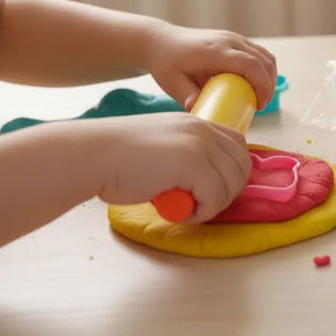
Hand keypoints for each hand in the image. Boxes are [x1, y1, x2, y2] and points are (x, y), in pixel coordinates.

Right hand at [91, 113, 251, 222]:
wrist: (94, 154)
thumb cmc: (119, 156)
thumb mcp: (163, 146)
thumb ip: (186, 155)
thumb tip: (202, 180)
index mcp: (197, 123)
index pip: (237, 145)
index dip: (232, 170)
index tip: (215, 189)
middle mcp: (203, 130)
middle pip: (241, 165)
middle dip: (229, 191)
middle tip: (203, 205)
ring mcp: (200, 145)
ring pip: (232, 183)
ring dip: (215, 204)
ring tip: (188, 209)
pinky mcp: (193, 164)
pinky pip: (215, 197)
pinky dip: (201, 212)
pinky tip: (179, 213)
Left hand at [145, 24, 276, 109]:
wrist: (161, 40)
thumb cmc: (166, 63)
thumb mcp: (173, 83)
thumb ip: (187, 97)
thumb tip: (199, 111)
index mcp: (215, 51)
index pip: (250, 64)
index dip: (262, 85)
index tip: (259, 104)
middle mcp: (229, 40)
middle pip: (264, 60)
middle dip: (269, 85)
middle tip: (260, 105)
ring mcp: (233, 37)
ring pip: (265, 55)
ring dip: (269, 76)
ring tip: (260, 96)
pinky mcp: (235, 39)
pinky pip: (259, 52)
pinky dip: (264, 68)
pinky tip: (256, 83)